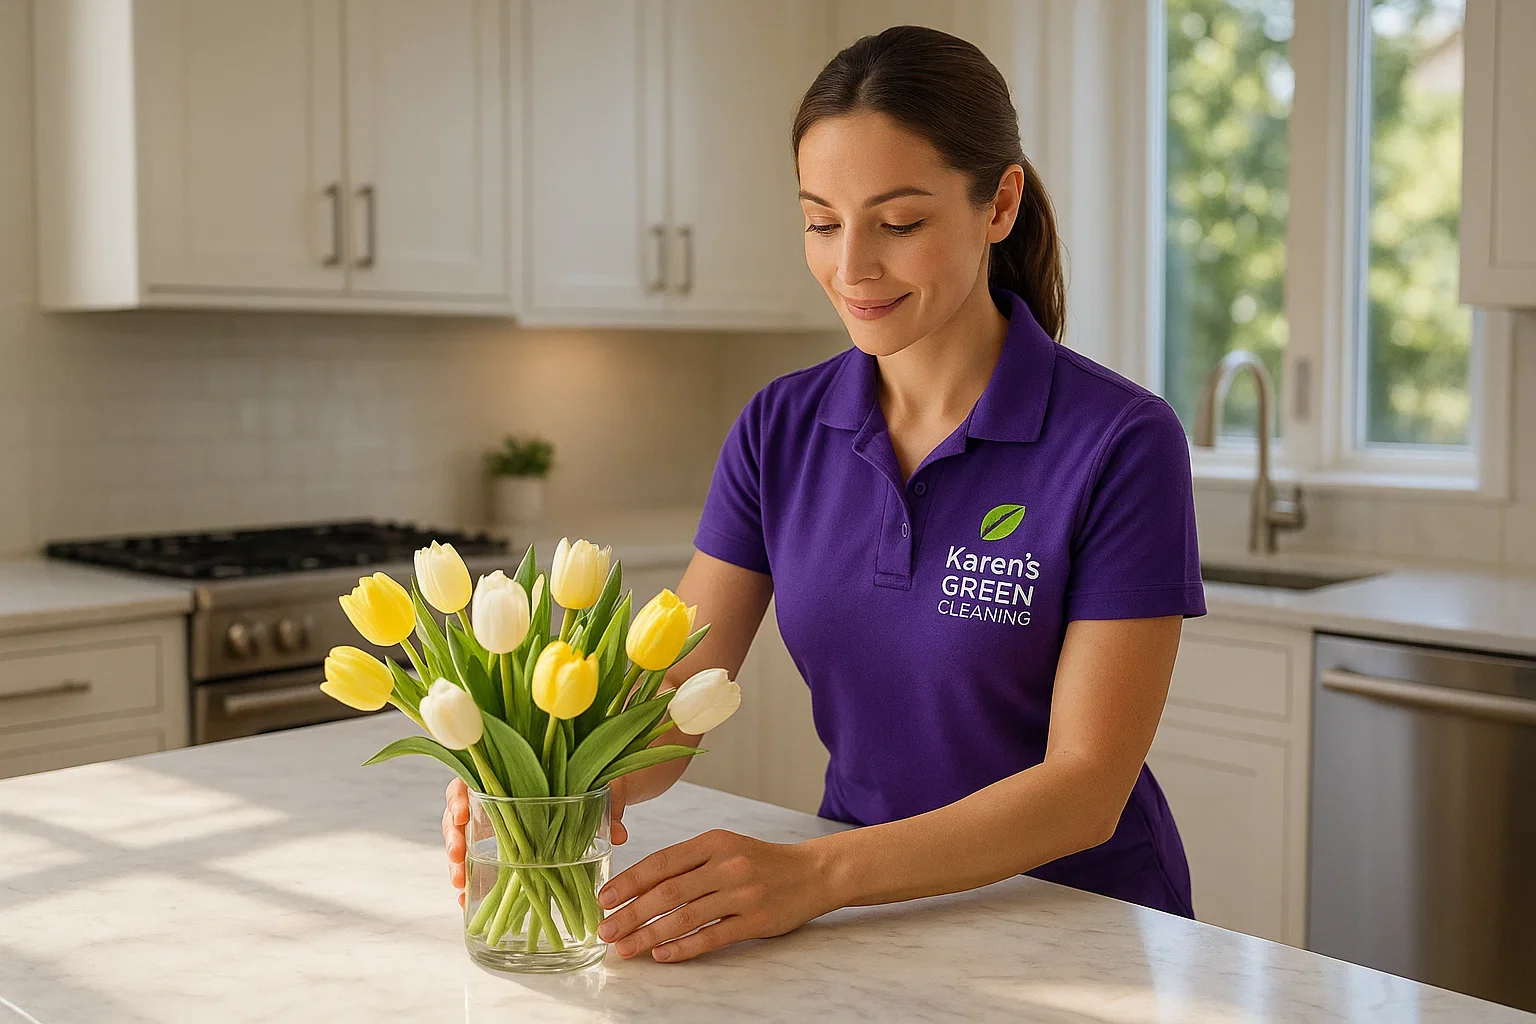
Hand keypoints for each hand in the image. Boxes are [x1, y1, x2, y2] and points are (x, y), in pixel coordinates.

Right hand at [443, 776, 632, 905]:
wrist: (597, 795)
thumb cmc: (589, 783)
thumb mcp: (598, 786)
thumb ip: (607, 806)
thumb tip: (619, 834)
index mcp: (507, 776)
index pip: (470, 779)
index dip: (459, 797)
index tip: (464, 814)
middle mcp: (494, 800)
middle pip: (458, 816)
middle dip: (453, 838)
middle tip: (458, 857)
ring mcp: (492, 827)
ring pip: (462, 842)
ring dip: (457, 864)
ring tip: (460, 885)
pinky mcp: (498, 851)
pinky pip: (476, 865)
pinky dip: (470, 882)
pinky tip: (466, 898)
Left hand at [594, 829, 836, 962]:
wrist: (813, 872)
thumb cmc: (760, 862)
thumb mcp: (724, 848)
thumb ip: (688, 864)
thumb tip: (639, 888)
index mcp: (714, 842)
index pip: (662, 862)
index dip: (630, 881)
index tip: (605, 898)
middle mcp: (727, 865)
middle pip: (668, 892)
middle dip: (631, 913)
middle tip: (606, 930)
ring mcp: (742, 894)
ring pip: (685, 917)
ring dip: (649, 935)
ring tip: (626, 947)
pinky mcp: (756, 921)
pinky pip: (712, 937)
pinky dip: (683, 948)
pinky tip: (661, 955)